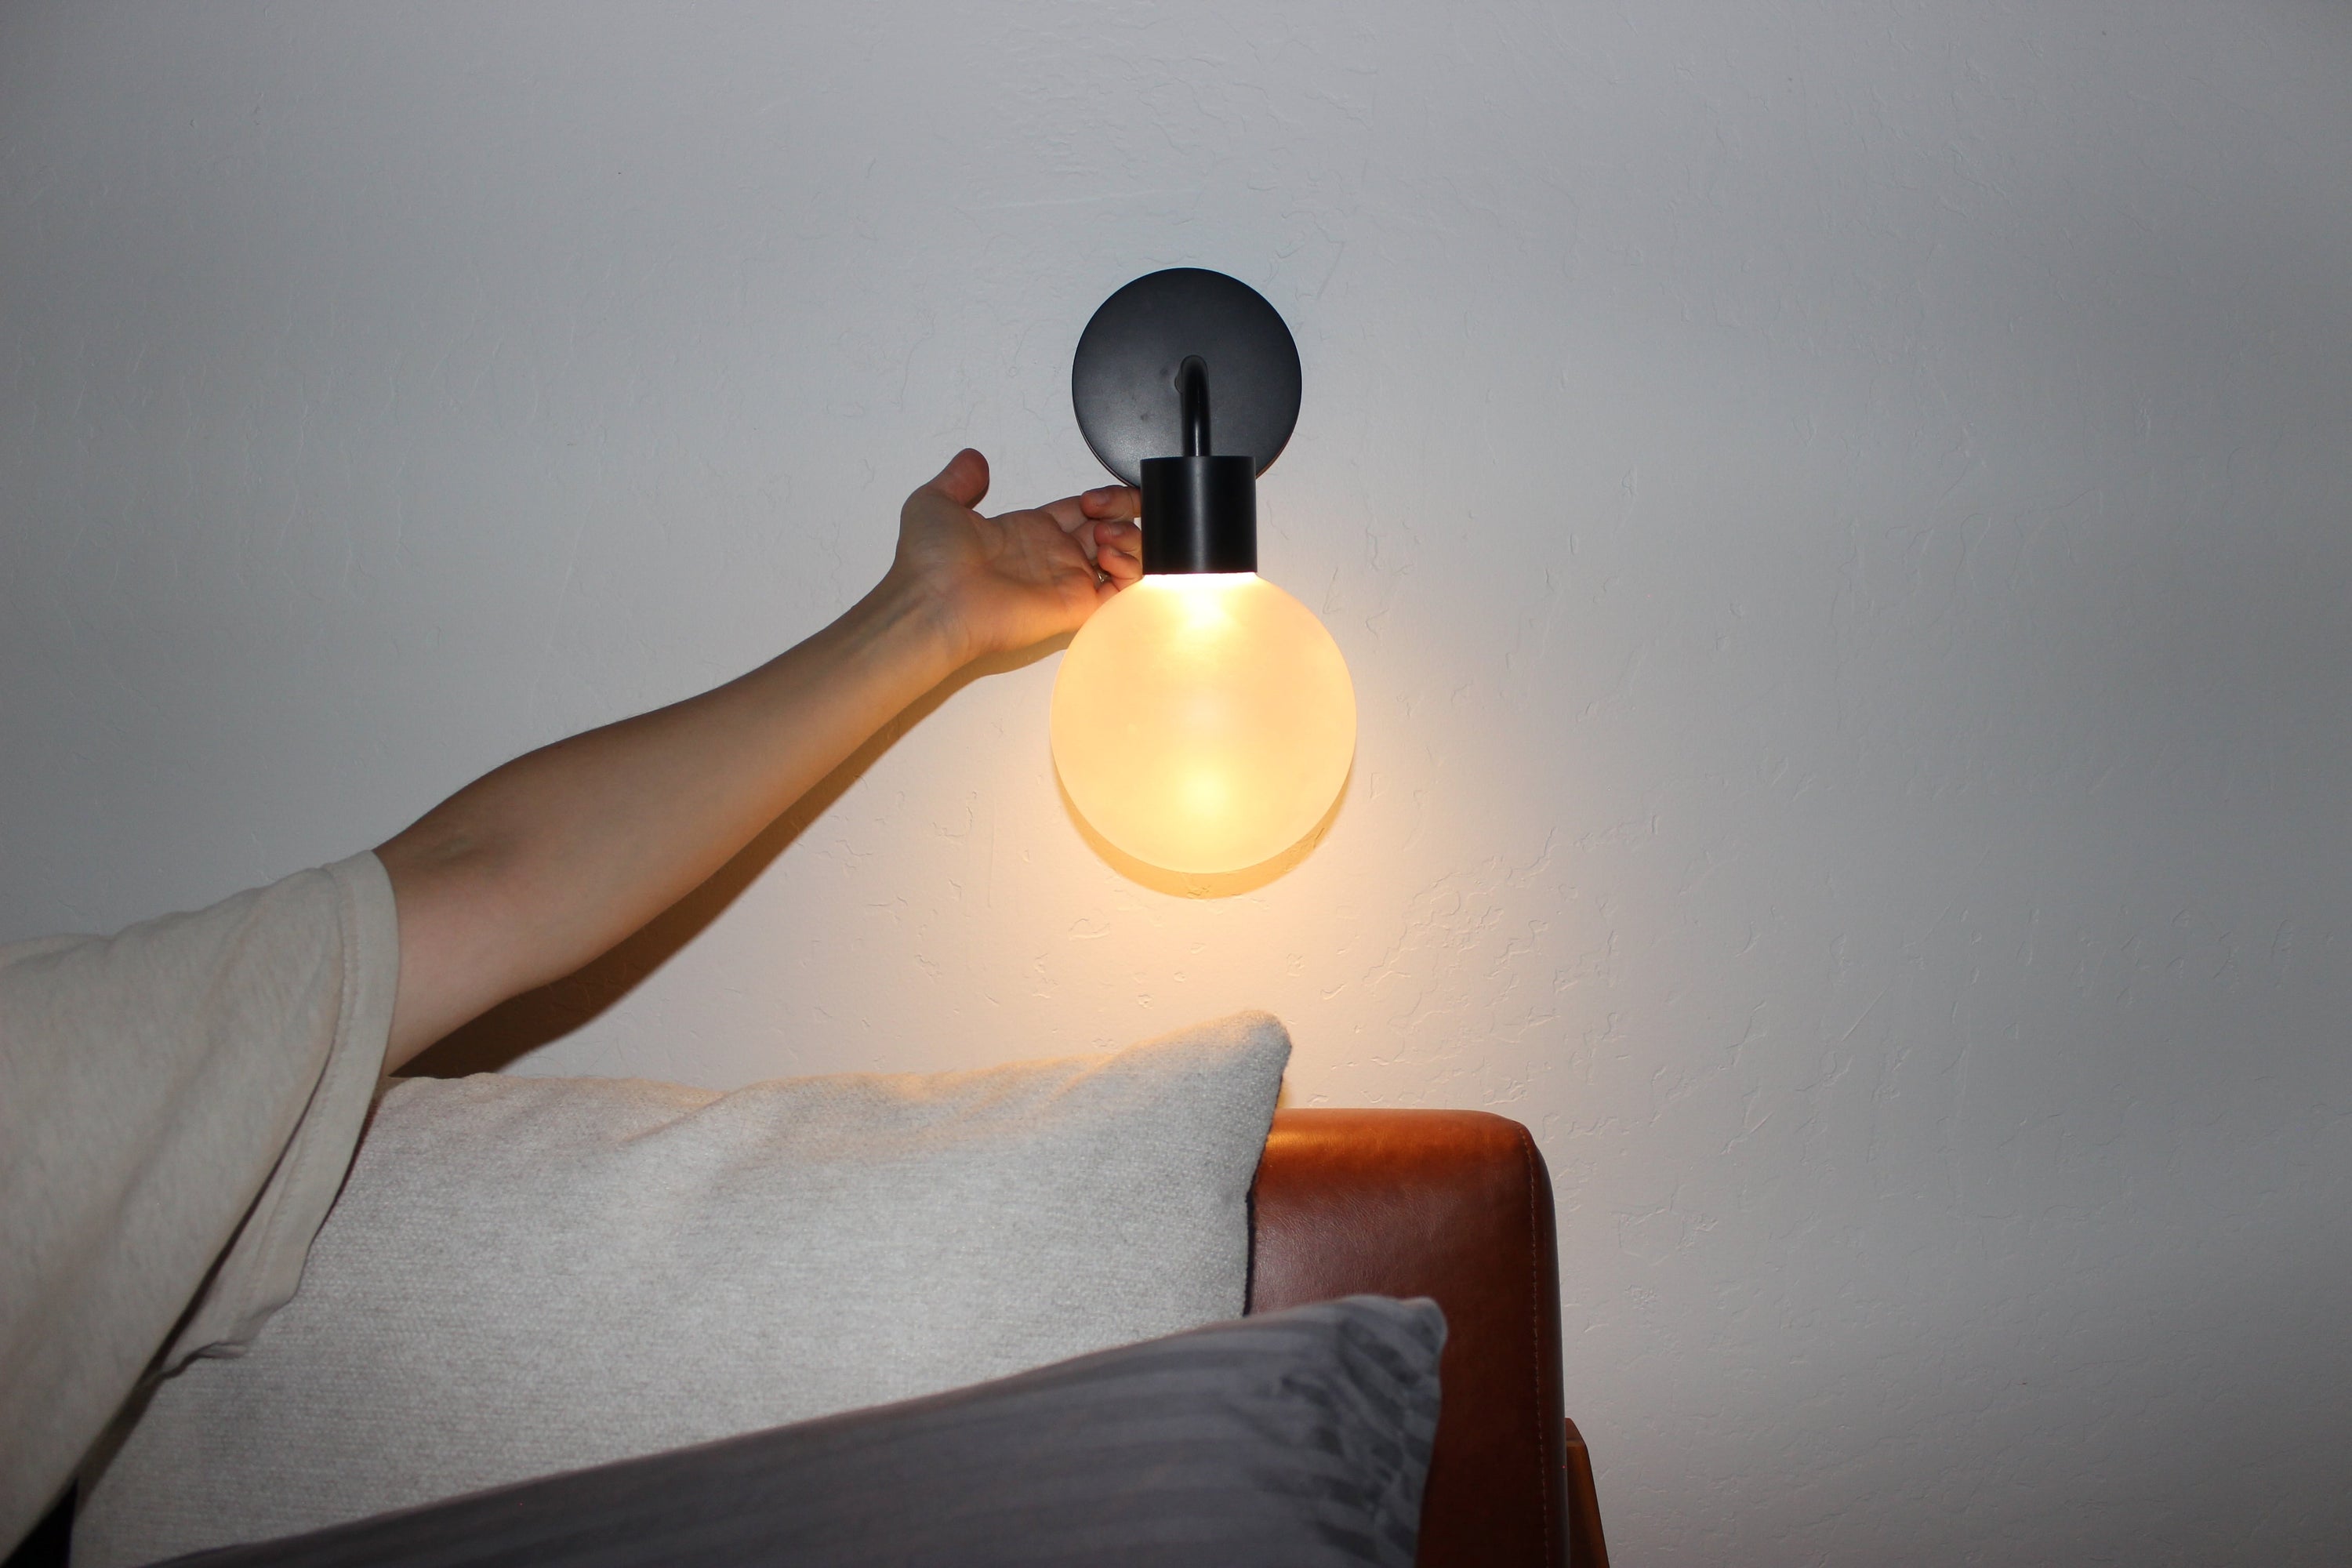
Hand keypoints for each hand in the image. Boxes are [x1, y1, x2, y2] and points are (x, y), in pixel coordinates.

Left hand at [886, 449, 1141, 665]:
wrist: (933, 602)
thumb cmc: (930, 561)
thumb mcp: (935, 503)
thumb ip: (959, 478)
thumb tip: (973, 459)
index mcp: (1030, 531)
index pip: (1082, 510)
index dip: (1100, 499)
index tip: (1093, 497)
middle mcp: (1054, 556)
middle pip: (1110, 529)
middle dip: (1122, 512)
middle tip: (1106, 509)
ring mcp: (1067, 583)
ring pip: (1123, 559)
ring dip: (1130, 539)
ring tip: (1106, 535)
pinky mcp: (1076, 607)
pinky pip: (1123, 592)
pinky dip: (1132, 571)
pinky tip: (1109, 556)